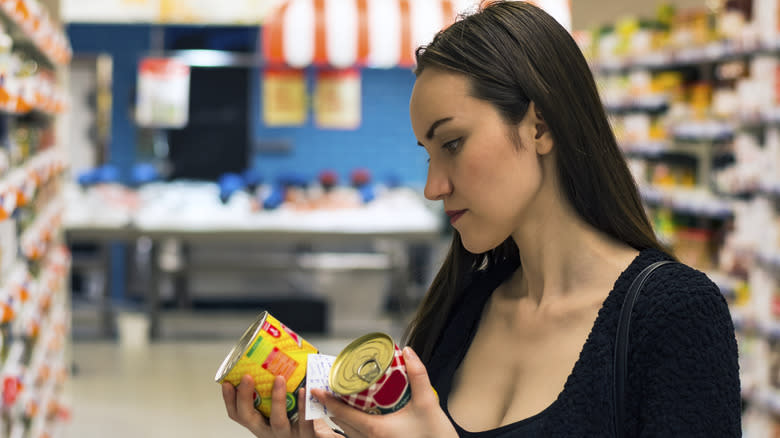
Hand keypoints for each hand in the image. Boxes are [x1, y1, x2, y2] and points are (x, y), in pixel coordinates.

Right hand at [222, 374, 341, 437]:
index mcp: (262, 423)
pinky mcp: (307, 437)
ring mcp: (288, 436)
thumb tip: (275, 352)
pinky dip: (302, 406)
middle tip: (247, 376)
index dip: (229, 400)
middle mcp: (271, 432)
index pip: (238, 414)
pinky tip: (303, 391)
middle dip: (245, 398)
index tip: (226, 383)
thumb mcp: (285, 404)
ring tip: (279, 378)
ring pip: (278, 422)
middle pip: (250, 418)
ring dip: (277, 399)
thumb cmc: (302, 417)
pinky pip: (304, 423)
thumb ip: (277, 386)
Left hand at [311, 347, 456, 437]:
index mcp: (375, 429)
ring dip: (338, 419)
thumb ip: (418, 375)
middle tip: (324, 389)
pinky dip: (349, 429)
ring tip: (335, 402)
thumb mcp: (428, 403)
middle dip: (329, 407)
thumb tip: (407, 351)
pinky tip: (354, 419)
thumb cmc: (436, 437)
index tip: (314, 388)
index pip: (342, 413)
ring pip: (347, 434)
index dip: (326, 400)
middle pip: (339, 424)